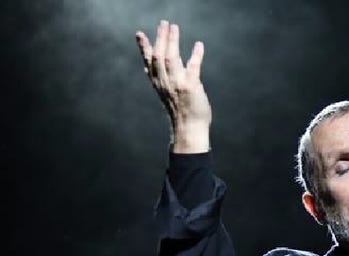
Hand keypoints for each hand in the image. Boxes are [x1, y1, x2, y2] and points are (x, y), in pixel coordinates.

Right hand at [135, 20, 211, 151]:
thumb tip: (147, 68)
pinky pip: (192, 67)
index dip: (143, 47)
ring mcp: (177, 84)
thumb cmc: (180, 111)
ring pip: (171, 58)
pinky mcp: (190, 87)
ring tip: (174, 27)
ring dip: (172, 41)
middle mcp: (165, 82)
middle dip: (160, 38)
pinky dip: (195, 55)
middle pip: (159, 56)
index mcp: (158, 83)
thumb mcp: (164, 93)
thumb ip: (158, 78)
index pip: (148, 62)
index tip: (139, 34)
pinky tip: (199, 45)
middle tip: (164, 23)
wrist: (189, 129)